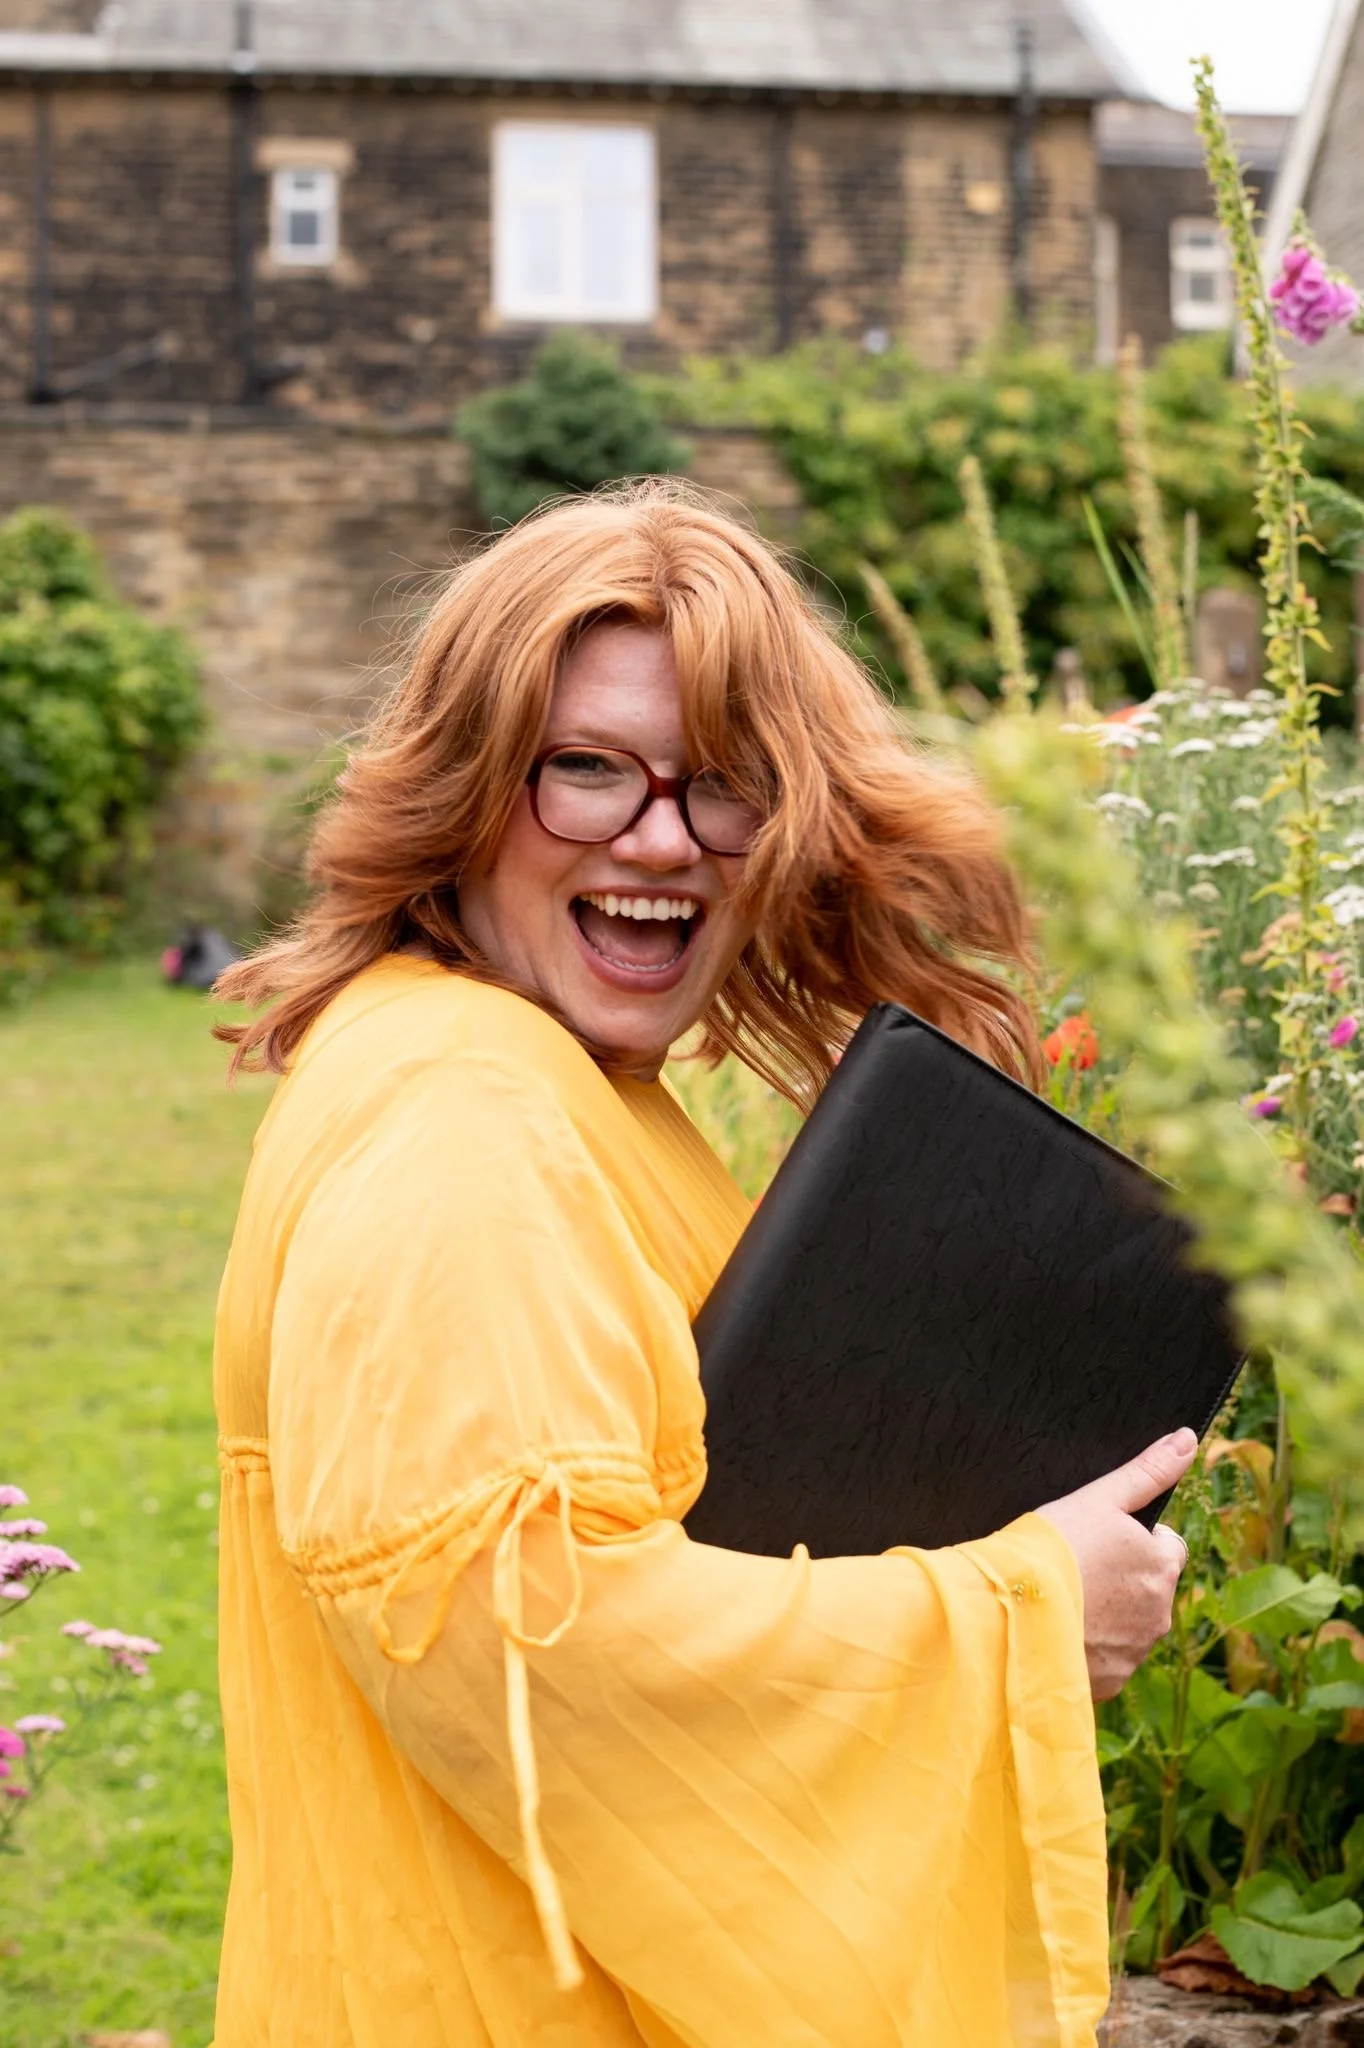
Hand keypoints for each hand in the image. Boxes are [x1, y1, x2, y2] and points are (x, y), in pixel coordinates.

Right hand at [1037, 1428, 1196, 1701]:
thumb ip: (1147, 1471)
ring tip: (1065, 1600)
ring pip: (1130, 1625)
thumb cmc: (1052, 1548)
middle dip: (1124, 1580)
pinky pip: (1108, 1659)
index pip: (1167, 1547)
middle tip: (1078, 1569)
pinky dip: (1091, 1647)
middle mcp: (1160, 1612)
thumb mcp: (1098, 1498)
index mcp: (1161, 1565)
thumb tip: (1187, 1438)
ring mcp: (1136, 1651)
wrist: (1009, 1614)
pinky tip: (1060, 1630)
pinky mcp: (1110, 1681)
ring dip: (1109, 1614)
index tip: (1101, 1540)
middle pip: (1150, 1589)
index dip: (1136, 1540)